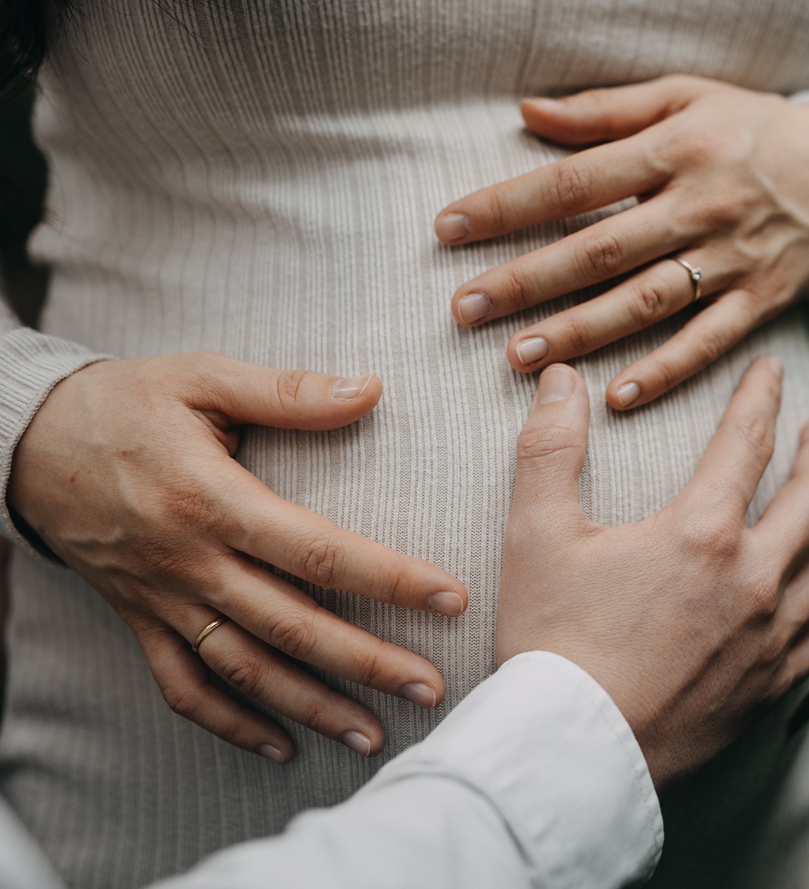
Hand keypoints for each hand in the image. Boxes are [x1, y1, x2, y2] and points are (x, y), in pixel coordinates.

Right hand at [8, 354, 470, 762]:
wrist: (25, 442)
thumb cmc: (126, 403)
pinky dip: (228, 723)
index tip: (450, 598)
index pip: (316, 550)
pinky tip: (279, 747)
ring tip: (374, 735)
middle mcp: (189, 563)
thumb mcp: (203, 378)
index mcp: (213, 502)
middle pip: (290, 625)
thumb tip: (371, 389)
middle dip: (366, 662)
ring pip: (243, 668)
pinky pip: (182, 685)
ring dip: (310, 707)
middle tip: (432, 687)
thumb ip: (288, 391)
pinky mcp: (138, 620)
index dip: (388, 578)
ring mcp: (161, 599)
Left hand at [436, 73, 808, 410]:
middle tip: (463, 308)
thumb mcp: (687, 96)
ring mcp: (734, 258)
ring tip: (517, 357)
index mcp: (676, 148)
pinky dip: (666, 370)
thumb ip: (606, 109)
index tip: (447, 228)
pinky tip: (617, 395)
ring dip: (581, 331)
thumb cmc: (753, 128)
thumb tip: (526, 111)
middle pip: (602, 248)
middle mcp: (702, 205)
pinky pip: (709, 341)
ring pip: (647, 301)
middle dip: (528, 280)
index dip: (509, 204)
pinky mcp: (762, 300)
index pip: (575, 181)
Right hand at [495, 356, 808, 785]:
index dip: (762, 396)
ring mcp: (771, 636)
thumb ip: (550, 448)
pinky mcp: (772, 683)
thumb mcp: (536, 536)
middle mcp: (755, 579)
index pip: (749, 441)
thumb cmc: (550, 643)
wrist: (573, 753)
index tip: (773, 371)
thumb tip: (564, 379)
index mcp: (703, 533)